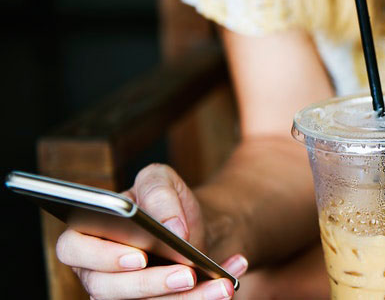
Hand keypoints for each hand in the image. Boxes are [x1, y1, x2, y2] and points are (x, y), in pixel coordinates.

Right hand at [55, 163, 247, 298]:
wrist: (192, 226)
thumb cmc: (166, 203)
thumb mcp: (162, 180)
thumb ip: (160, 193)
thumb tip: (172, 228)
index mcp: (87, 233)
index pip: (73, 249)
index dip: (102, 256)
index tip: (139, 256)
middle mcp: (97, 270)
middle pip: (108, 288)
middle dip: (151, 283)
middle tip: (187, 274)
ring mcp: (121, 294)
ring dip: (187, 299)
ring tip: (222, 285)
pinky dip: (203, 297)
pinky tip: (227, 282)